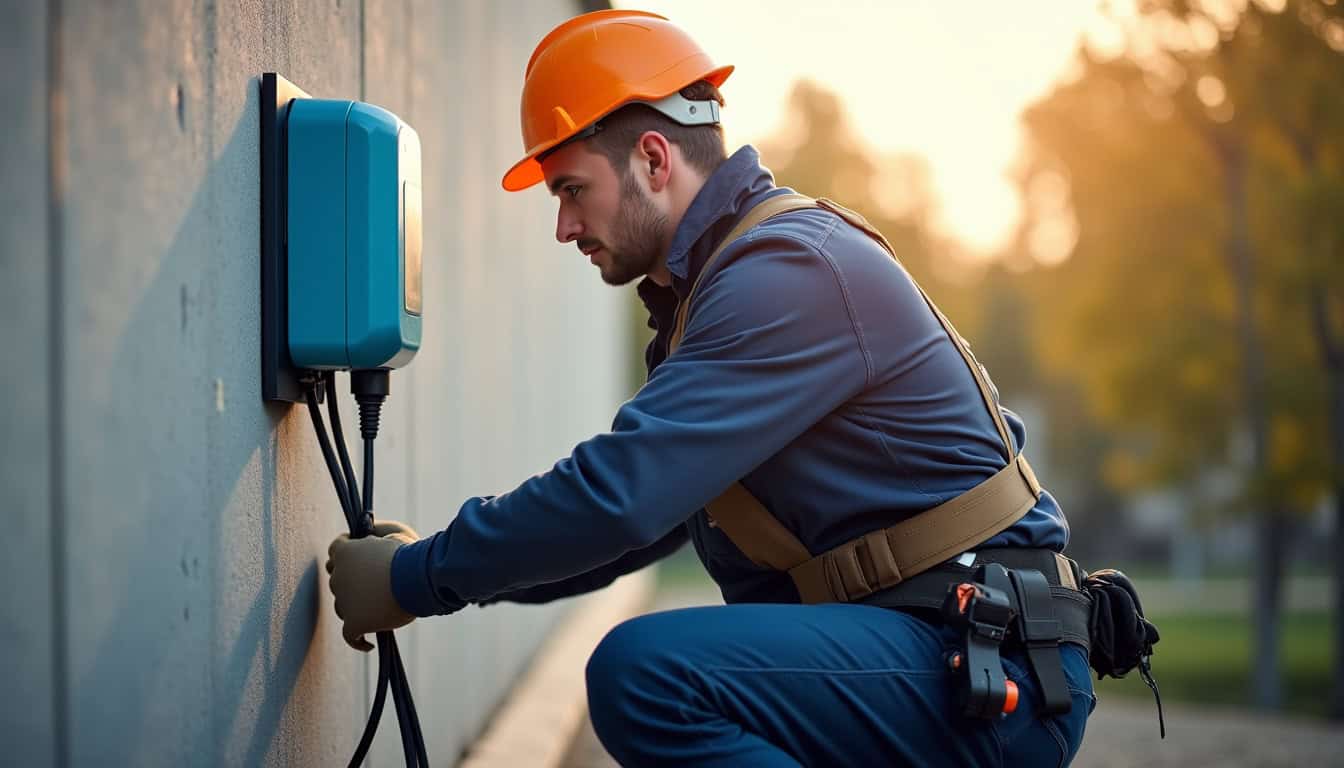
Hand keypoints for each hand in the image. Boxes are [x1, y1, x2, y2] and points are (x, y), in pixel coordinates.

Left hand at [325, 520, 419, 650]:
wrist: (417, 576)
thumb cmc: (410, 554)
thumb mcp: (393, 534)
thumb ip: (375, 540)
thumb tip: (368, 544)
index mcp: (346, 551)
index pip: (335, 551)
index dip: (345, 555)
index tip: (357, 560)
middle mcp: (339, 576)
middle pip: (339, 581)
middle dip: (353, 583)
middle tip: (374, 586)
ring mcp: (344, 601)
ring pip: (343, 608)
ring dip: (355, 609)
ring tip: (376, 612)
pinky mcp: (354, 623)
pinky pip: (350, 636)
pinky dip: (358, 641)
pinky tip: (369, 645)